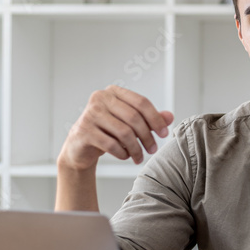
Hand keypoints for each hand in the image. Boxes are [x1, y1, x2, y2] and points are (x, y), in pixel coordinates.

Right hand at [58, 85, 174, 170]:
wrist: (80, 147)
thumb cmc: (108, 132)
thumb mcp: (130, 124)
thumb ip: (150, 118)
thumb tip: (170, 117)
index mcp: (113, 92)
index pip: (141, 102)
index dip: (156, 119)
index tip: (164, 134)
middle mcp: (100, 98)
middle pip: (134, 117)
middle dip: (147, 136)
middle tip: (153, 150)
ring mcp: (90, 114)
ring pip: (124, 132)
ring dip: (136, 148)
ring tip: (140, 157)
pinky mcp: (83, 131)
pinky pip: (111, 144)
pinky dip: (122, 153)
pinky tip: (126, 156)